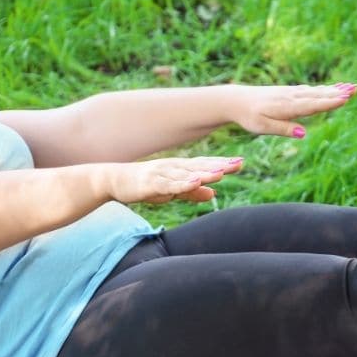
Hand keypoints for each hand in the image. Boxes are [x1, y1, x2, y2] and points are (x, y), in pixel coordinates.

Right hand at [107, 156, 243, 203]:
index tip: (241, 163)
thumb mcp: (172, 190)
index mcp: (180, 168)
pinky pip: (169, 184)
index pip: (204, 165)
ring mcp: (162, 173)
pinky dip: (183, 183)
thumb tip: (214, 193)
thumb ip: (192, 192)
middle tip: (239, 164)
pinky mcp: (151, 183)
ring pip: (187, 174)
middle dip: (220, 165)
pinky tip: (195, 182)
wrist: (115, 180)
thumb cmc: (145, 185)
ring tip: (223, 173)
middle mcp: (173, 167)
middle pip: (200, 166)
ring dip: (205, 173)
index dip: (222, 164)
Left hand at [232, 83, 356, 138]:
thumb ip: (283, 129)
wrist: (236, 100)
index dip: (330, 102)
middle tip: (356, 89)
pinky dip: (322, 89)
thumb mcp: (263, 127)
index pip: (313, 105)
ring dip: (333, 89)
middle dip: (337, 93)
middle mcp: (291, 97)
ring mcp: (290, 93)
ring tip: (350, 87)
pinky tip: (329, 89)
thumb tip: (303, 133)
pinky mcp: (287, 93)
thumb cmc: (249, 116)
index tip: (346, 98)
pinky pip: (309, 91)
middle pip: (318, 95)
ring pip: (315, 92)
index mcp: (287, 107)